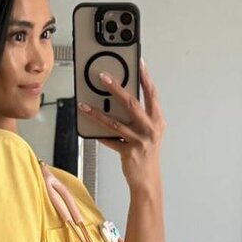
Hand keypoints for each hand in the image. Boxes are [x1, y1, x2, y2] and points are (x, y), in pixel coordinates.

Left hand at [78, 58, 165, 192]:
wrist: (147, 180)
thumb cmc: (146, 153)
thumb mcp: (148, 131)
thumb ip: (139, 115)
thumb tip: (120, 96)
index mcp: (157, 120)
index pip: (151, 93)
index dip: (145, 76)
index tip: (138, 61)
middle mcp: (150, 128)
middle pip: (131, 103)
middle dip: (116, 88)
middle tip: (102, 77)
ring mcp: (140, 140)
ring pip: (115, 122)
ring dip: (97, 113)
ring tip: (84, 105)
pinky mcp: (129, 152)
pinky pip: (110, 140)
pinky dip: (99, 134)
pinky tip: (88, 128)